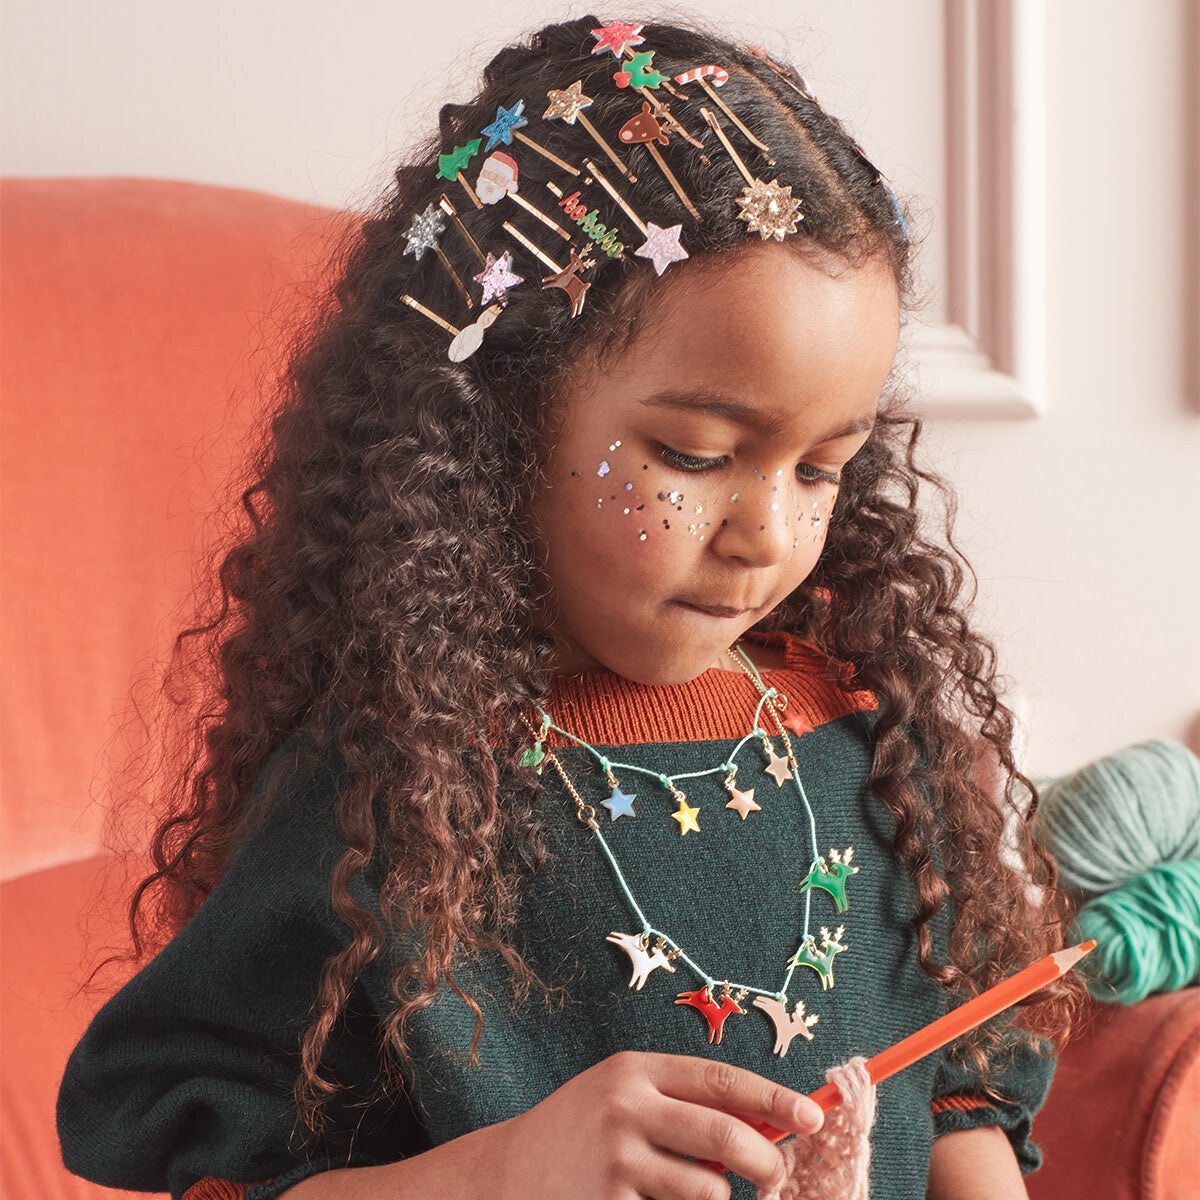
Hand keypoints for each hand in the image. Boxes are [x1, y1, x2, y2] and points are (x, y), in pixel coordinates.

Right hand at [490, 1049, 824, 1199]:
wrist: (506, 1175)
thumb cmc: (579, 1132)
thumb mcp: (621, 1096)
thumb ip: (680, 1103)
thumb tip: (765, 1125)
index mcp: (634, 1071)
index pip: (719, 1079)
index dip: (772, 1098)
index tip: (813, 1115)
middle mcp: (625, 1109)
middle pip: (722, 1134)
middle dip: (765, 1159)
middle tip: (778, 1175)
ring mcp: (616, 1162)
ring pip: (706, 1189)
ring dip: (718, 1199)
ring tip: (697, 1194)